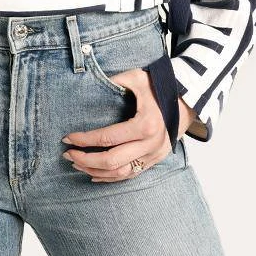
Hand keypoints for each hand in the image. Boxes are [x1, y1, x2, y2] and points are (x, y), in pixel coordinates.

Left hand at [60, 67, 196, 182]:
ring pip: (120, 173)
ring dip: (96, 171)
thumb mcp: (137, 78)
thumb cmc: (161, 86)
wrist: (188, 99)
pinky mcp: (155, 160)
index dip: (84, 140)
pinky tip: (95, 174)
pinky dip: (111, 177)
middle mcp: (150, 144)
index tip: (67, 138)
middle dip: (86, 159)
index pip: (107, 138)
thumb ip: (114, 80)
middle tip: (68, 154)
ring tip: (77, 164)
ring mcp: (154, 155)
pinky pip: (130, 175)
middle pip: (111, 161)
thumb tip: (89, 83)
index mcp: (144, 124)